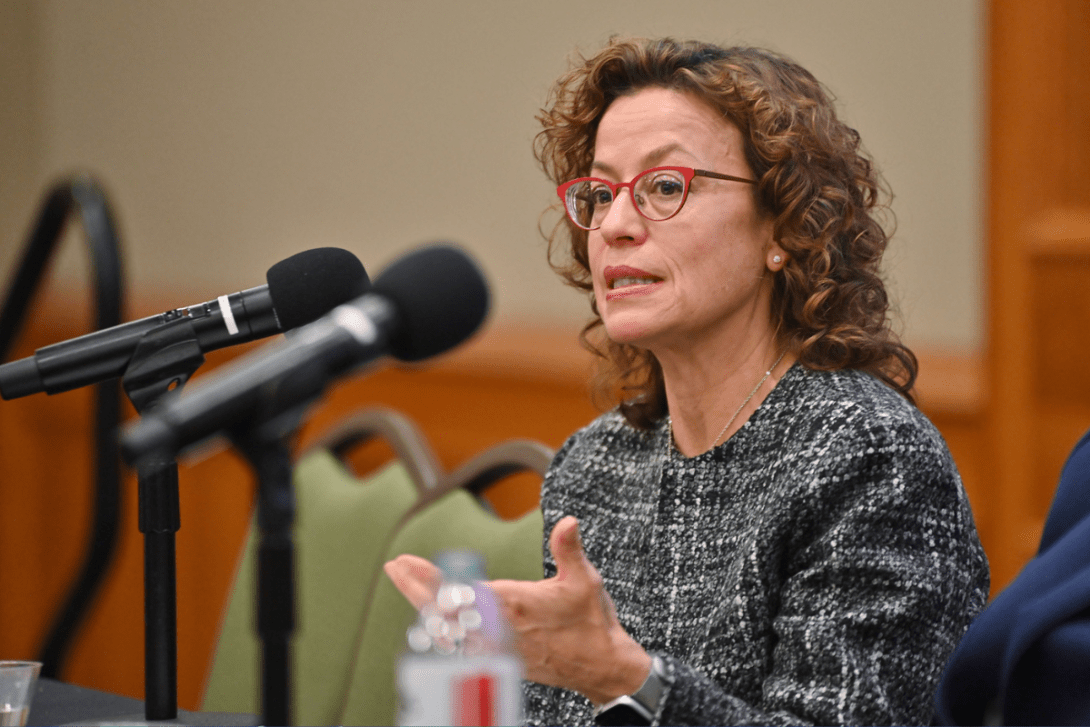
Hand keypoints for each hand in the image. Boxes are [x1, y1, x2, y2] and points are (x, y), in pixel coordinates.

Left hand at [382, 516, 650, 704]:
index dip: (429, 576)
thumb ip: (570, 549)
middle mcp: (499, 627)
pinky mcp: (503, 658)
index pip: (459, 588)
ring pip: (450, 627)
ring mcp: (498, 646)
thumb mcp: (585, 580)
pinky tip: (436, 622)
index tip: (407, 562)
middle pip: (446, 608)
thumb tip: (568, 521)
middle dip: (417, 587)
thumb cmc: (593, 623)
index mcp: (513, 604)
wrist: (603, 667)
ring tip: (407, 587)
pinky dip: (444, 630)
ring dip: (426, 606)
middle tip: (395, 568)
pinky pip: (463, 645)